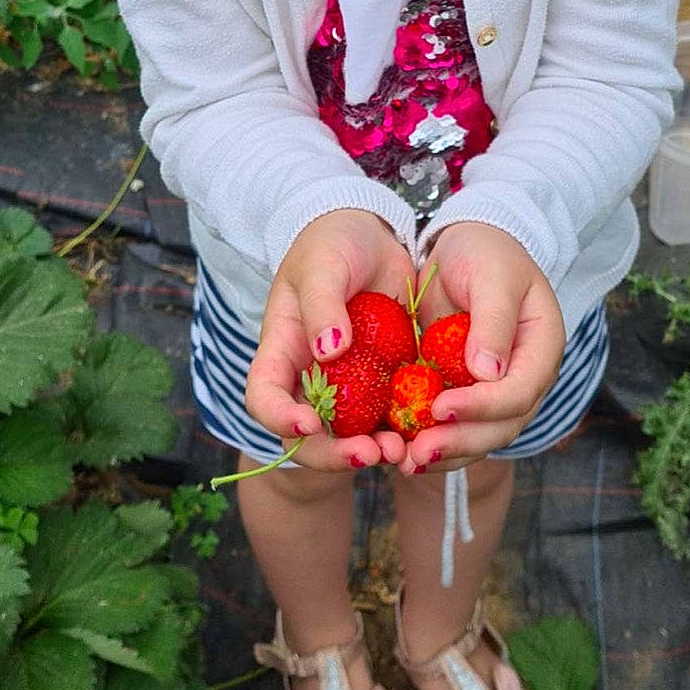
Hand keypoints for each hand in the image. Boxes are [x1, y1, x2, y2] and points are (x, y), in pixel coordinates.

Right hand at [246, 209, 414, 471]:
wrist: (370, 235)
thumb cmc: (333, 243)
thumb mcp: (323, 265)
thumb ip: (323, 305)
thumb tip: (328, 351)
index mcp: (283, 350)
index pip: (264, 396)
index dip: (280, 418)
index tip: (310, 424)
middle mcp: (310, 377)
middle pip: (308, 435)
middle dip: (335, 453)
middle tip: (370, 454)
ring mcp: (347, 384)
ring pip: (350, 435)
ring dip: (373, 450)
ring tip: (403, 452)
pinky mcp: (382, 382)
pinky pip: (388, 417)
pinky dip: (403, 432)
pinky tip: (425, 434)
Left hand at [396, 221, 565, 472]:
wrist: (466, 245)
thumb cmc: (485, 250)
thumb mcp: (492, 275)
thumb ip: (492, 320)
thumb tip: (487, 374)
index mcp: (541, 348)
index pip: (519, 392)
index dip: (483, 406)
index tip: (441, 407)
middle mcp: (523, 377)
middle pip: (500, 426)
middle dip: (460, 442)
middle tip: (419, 451)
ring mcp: (496, 390)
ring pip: (477, 436)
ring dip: (444, 453)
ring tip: (405, 461)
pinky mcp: (466, 392)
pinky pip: (453, 426)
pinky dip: (429, 440)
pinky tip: (399, 450)